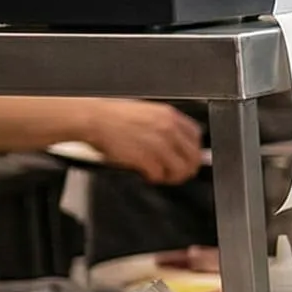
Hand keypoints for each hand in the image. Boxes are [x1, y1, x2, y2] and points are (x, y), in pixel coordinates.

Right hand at [85, 101, 203, 184]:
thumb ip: (166, 126)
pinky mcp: (147, 159)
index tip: (185, 158)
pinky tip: (144, 173)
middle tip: (173, 173)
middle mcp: (169, 129)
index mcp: (170, 116)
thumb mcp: (148, 113)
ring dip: (171, 176)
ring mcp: (159, 144)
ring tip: (159, 174)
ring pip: (180, 170)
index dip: (191, 151)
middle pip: (193, 158)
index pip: (197, 137)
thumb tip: (178, 145)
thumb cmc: (115, 118)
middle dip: (185, 169)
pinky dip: (153, 178)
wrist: (94, 120)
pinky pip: (160, 176)